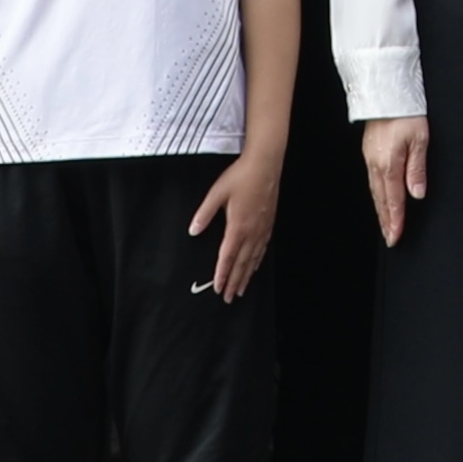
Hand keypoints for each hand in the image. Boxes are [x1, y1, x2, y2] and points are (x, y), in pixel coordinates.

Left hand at [192, 143, 283, 298]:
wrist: (265, 163)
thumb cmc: (241, 176)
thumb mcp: (217, 192)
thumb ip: (204, 214)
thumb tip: (193, 230)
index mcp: (237, 226)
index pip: (227, 257)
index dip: (222, 275)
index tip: (218, 288)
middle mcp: (252, 231)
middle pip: (242, 263)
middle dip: (234, 282)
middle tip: (229, 298)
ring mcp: (262, 228)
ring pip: (254, 259)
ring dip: (246, 276)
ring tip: (242, 290)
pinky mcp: (269, 223)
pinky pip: (263, 248)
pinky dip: (258, 261)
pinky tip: (255, 266)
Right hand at [363, 114, 429, 245]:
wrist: (386, 90)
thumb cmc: (406, 112)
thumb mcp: (420, 140)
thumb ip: (417, 169)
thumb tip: (417, 194)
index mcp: (389, 164)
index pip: (394, 200)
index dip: (396, 220)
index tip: (396, 237)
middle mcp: (376, 164)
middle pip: (381, 199)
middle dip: (386, 220)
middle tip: (390, 238)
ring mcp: (370, 158)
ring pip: (375, 191)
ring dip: (380, 209)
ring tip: (385, 224)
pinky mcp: (369, 151)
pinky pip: (372, 180)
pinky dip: (377, 194)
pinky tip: (380, 197)